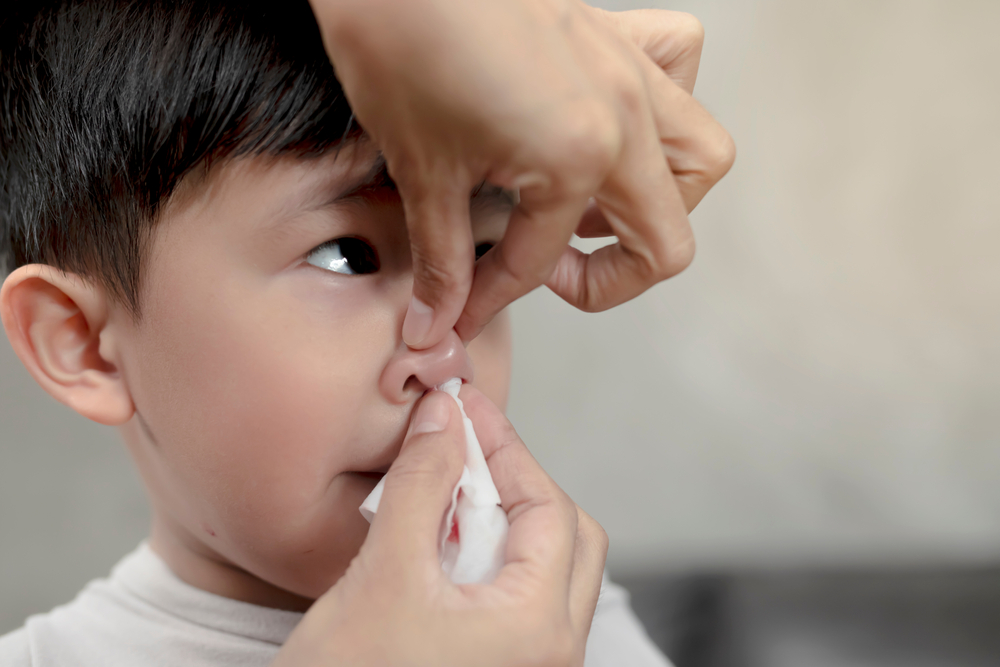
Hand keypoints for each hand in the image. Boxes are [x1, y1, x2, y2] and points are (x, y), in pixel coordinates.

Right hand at [272, 386, 607, 666]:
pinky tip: (438, 543)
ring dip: (496, 519)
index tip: (465, 407)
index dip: (506, 447)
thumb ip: (423, 486)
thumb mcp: (384, 576)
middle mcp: (551, 651)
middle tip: (461, 448)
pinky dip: (483, 557)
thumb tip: (445, 417)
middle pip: (565, 536)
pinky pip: (511, 598)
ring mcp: (529, 665)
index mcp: (539, 628)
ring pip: (539, 567)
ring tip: (442, 492)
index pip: (549, 508)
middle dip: (514, 482)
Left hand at [309, 0, 734, 348]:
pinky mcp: (614, 35)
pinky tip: (612, 123)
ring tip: (591, 209)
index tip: (458, 313)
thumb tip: (436, 319)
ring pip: (701, 158)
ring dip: (660, 202)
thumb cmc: (397, 36)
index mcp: (579, 154)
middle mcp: (623, 114)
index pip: (540, 262)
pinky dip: (664, 106)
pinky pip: (679, 66)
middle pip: (663, 237)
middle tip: (549, 274)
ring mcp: (628, 69)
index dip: (491, 298)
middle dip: (609, 278)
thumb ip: (444, 257)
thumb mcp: (422, 167)